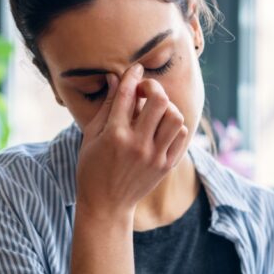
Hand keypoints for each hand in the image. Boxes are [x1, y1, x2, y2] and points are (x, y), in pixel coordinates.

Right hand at [75, 63, 188, 218]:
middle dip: (153, 87)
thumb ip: (105, 106)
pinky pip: (182, 135)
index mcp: (114, 135)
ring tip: (155, 110)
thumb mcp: (91, 136)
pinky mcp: (166, 166)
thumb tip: (114, 77)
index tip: (136, 68)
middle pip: (159, 100)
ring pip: (175, 117)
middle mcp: (137, 144)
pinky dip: (175, 125)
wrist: (106, 205)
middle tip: (145, 91)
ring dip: (166, 107)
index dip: (133, 75)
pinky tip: (162, 126)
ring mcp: (154, 156)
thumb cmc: (92, 168)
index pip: (128, 93)